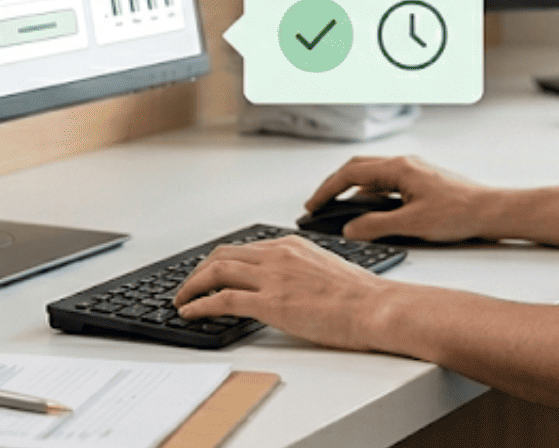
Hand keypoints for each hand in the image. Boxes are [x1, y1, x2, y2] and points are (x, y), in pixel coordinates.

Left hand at [173, 235, 403, 350]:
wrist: (377, 308)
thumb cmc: (362, 296)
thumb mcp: (326, 270)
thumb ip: (301, 271)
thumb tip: (289, 287)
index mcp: (292, 245)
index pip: (244, 248)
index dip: (219, 261)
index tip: (209, 272)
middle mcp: (278, 255)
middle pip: (222, 255)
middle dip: (199, 271)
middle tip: (188, 286)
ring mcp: (272, 277)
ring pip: (216, 271)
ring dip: (192, 286)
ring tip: (181, 300)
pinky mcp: (270, 302)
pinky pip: (223, 299)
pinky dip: (199, 304)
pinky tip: (190, 313)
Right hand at [306, 155, 497, 241]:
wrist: (493, 211)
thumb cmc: (460, 213)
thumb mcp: (412, 224)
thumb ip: (376, 226)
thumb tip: (350, 229)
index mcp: (399, 168)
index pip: (351, 173)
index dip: (327, 189)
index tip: (313, 205)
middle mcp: (404, 164)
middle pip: (358, 169)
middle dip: (335, 187)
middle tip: (320, 206)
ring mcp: (414, 172)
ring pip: (373, 178)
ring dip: (354, 194)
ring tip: (341, 214)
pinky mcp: (422, 183)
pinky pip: (388, 186)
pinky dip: (372, 199)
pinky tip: (372, 217)